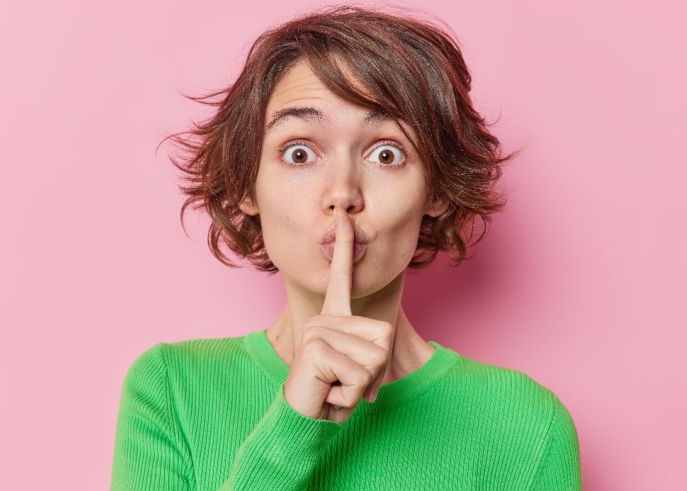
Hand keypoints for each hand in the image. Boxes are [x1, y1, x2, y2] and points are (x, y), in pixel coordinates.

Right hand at [282, 207, 394, 422]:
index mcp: (334, 317)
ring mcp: (318, 331)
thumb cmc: (331, 396)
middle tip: (345, 381)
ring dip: (362, 384)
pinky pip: (359, 374)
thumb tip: (376, 392)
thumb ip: (371, 363)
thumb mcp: (358, 374)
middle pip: (383, 335)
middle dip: (374, 369)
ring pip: (374, 357)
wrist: (303, 421)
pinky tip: (329, 393)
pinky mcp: (316, 349)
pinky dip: (351, 395)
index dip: (343, 244)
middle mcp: (324, 319)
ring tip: (335, 387)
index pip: (340, 276)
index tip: (342, 213)